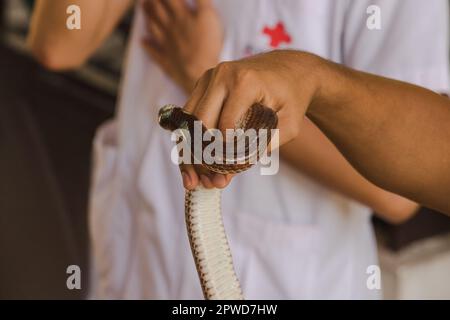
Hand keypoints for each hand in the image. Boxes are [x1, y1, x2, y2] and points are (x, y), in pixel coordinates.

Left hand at [142, 0, 222, 92]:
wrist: (200, 72)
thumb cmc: (206, 44)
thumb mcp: (208, 16)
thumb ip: (201, 0)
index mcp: (181, 16)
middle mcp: (170, 28)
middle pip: (157, 9)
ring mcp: (166, 44)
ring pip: (152, 26)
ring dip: (147, 15)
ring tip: (143, 6)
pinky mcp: (166, 59)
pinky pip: (153, 51)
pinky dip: (147, 45)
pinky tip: (143, 41)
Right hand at [181, 50, 324, 189]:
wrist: (289, 70)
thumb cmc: (292, 97)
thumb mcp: (290, 124)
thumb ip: (267, 145)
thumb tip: (236, 167)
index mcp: (244, 82)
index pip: (225, 125)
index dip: (224, 152)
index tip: (227, 173)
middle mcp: (221, 75)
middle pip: (199, 122)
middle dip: (202, 155)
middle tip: (209, 180)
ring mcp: (208, 77)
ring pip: (188, 120)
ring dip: (191, 149)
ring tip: (198, 176)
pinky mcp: (203, 84)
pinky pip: (189, 114)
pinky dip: (191, 137)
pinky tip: (197, 160)